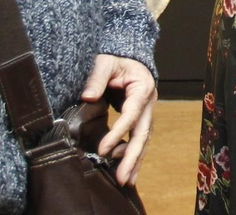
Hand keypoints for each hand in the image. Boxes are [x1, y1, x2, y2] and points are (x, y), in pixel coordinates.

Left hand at [80, 54, 156, 185]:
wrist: (127, 55)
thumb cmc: (116, 58)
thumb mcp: (105, 62)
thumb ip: (96, 78)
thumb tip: (87, 97)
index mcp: (142, 88)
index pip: (131, 115)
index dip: (118, 133)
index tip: (102, 149)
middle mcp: (148, 103)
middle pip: (143, 133)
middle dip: (132, 157)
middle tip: (123, 178)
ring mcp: (146, 111)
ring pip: (143, 139)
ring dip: (135, 161)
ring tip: (126, 181)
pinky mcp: (139, 118)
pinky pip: (138, 138)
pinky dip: (133, 154)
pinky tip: (125, 169)